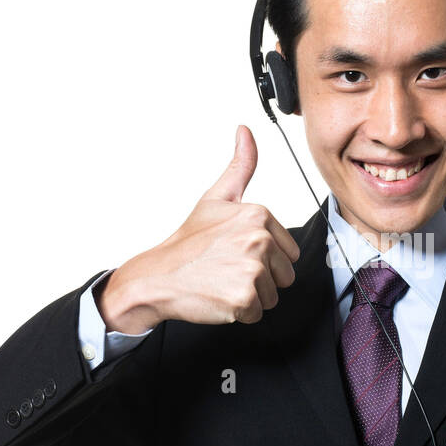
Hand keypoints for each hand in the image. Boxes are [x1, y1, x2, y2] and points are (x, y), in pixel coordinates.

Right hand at [98, 125, 300, 331]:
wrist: (158, 277)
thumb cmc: (187, 242)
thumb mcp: (216, 198)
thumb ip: (240, 166)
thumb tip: (246, 131)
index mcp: (259, 214)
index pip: (288, 252)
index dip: (264, 258)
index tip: (235, 252)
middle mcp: (259, 239)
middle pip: (284, 275)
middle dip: (259, 279)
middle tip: (228, 269)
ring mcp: (252, 269)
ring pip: (272, 296)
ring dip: (249, 296)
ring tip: (222, 281)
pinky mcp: (244, 297)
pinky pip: (257, 313)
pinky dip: (238, 312)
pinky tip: (218, 296)